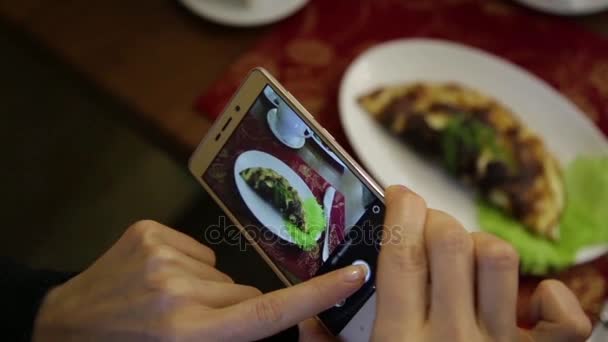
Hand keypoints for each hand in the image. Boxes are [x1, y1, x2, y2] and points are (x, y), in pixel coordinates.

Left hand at [33, 220, 366, 340]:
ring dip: (208, 288)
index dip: (316, 295)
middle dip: (235, 307)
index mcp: (190, 334)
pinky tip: (159, 280)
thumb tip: (262, 313)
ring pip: (221, 272)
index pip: (269, 312)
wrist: (67, 326)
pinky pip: (196, 251)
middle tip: (199, 323)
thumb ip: (230, 333)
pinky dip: (188, 266)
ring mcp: (162, 257)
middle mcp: (178, 293)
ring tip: (169, 304)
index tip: (352, 275)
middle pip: (245, 292)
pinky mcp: (149, 232)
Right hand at [372, 186, 591, 341]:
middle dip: (435, 220)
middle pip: (448, 243)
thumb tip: (304, 320)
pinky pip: (564, 320)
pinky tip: (529, 299)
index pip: (402, 254)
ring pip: (497, 259)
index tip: (399, 196)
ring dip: (479, 244)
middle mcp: (452, 338)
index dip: (401, 211)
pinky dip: (553, 298)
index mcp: (400, 341)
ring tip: (466, 257)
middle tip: (426, 228)